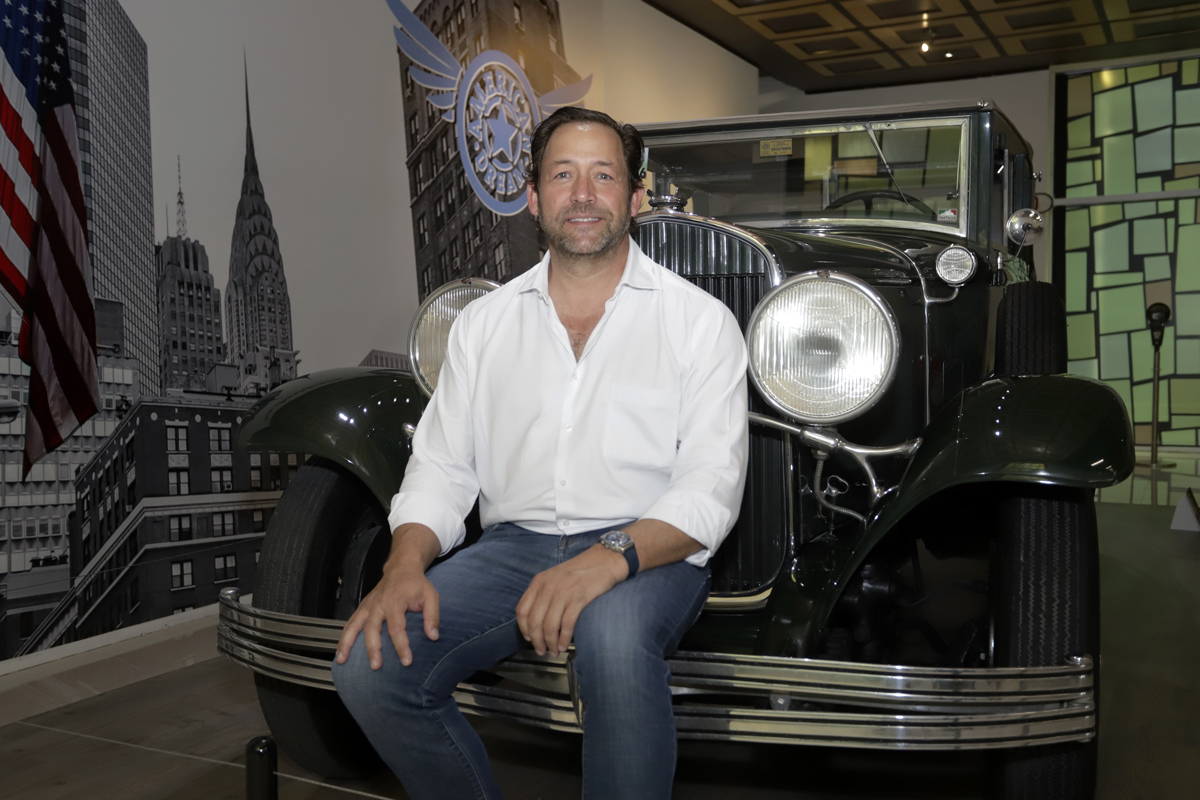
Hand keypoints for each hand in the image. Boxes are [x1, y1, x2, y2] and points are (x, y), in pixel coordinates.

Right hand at [335, 524, 441, 669]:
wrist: (402, 567)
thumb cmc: (416, 584)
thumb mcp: (431, 596)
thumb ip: (433, 616)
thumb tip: (433, 636)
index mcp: (396, 601)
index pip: (397, 627)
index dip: (401, 645)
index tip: (406, 661)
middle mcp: (379, 604)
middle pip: (373, 628)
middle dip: (373, 648)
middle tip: (376, 666)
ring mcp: (368, 605)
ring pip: (355, 625)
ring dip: (347, 643)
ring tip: (342, 660)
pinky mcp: (363, 607)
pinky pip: (350, 622)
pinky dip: (343, 636)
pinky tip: (340, 651)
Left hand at [516, 544, 626, 656]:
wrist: (604, 561)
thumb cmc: (580, 571)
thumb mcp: (554, 577)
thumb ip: (543, 593)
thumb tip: (536, 621)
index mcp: (538, 582)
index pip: (522, 610)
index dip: (524, 629)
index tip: (529, 638)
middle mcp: (547, 587)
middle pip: (534, 622)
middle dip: (537, 641)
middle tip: (541, 651)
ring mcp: (563, 592)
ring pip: (549, 626)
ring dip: (550, 643)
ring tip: (554, 651)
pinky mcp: (579, 598)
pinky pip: (567, 624)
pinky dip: (564, 639)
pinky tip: (564, 645)